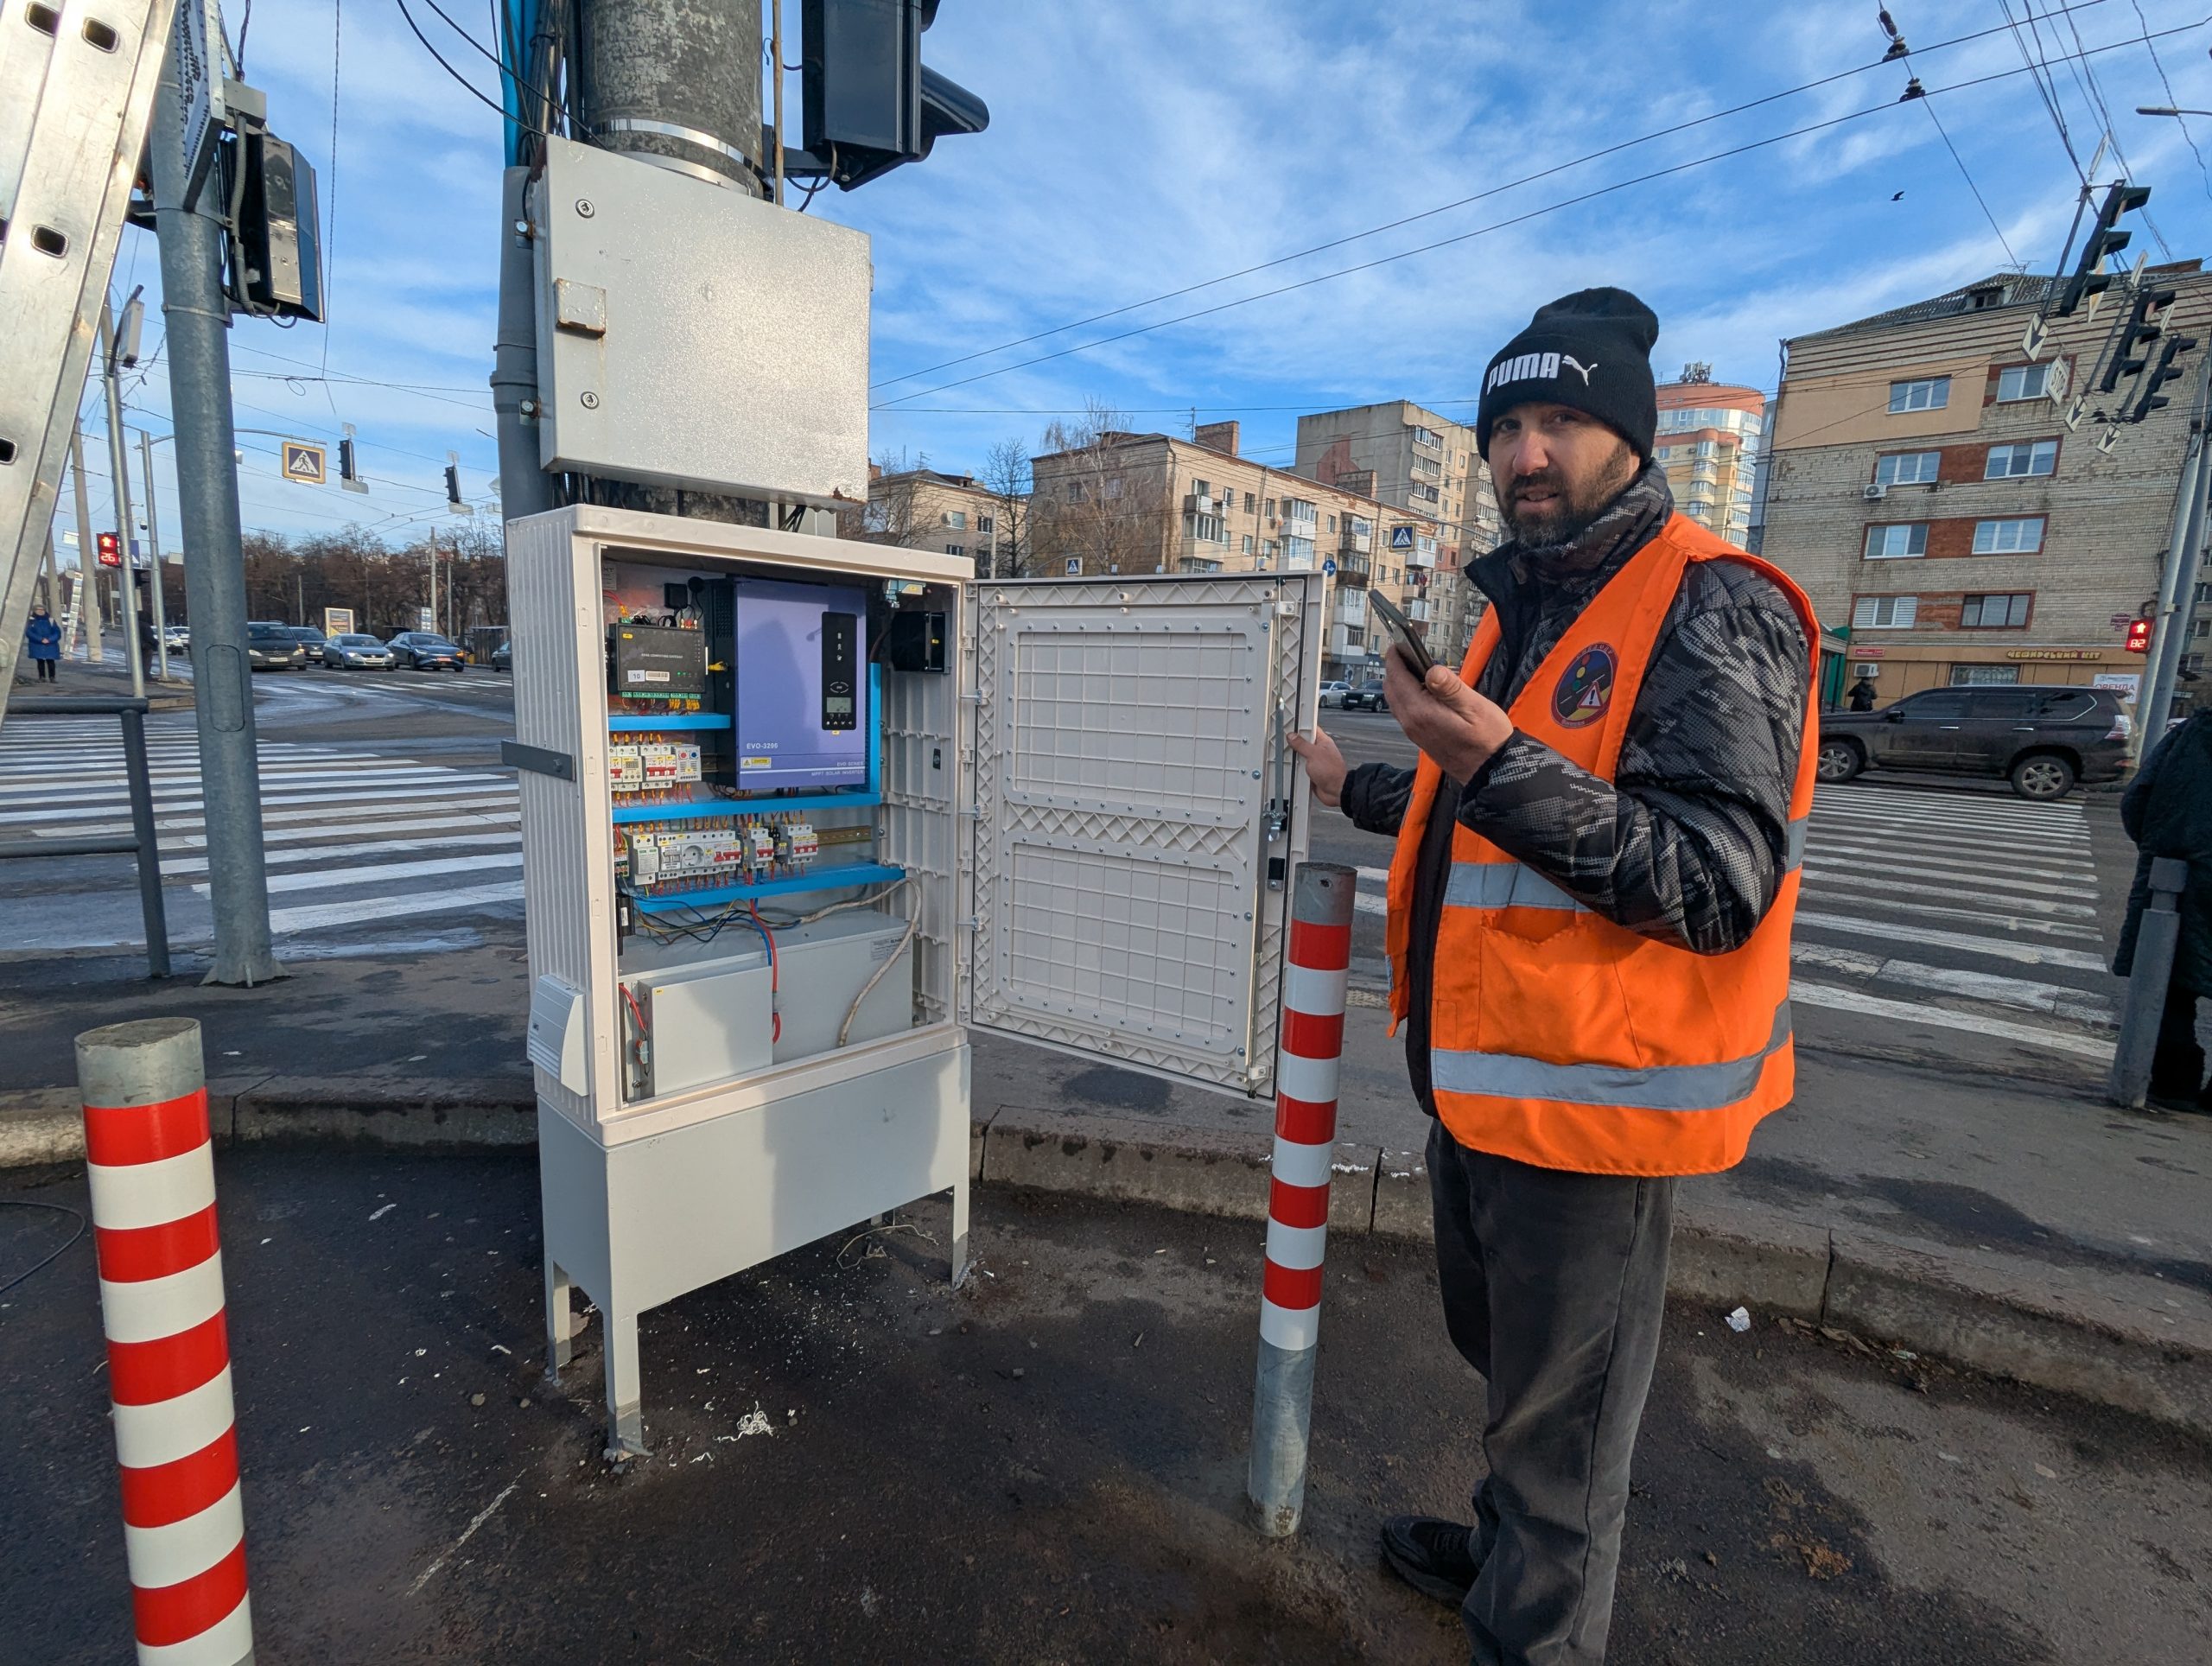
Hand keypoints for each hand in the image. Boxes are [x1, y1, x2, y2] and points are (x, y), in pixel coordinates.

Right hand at [1288, 726, 1348, 806]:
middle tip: (1285, 743)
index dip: (1300, 727)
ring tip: (1287, 756)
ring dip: (1294, 758)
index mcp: (1323, 742)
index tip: (1289, 727)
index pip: (1310, 729)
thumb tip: (1292, 736)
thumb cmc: (1332, 772)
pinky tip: (1290, 768)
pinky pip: (1299, 768)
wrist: (1336, 791)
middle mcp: (1318, 751)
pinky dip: (1294, 769)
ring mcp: (1314, 762)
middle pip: (1303, 743)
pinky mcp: (1311, 773)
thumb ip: (1302, 744)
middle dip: (1294, 744)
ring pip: (1300, 756)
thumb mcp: (1314, 754)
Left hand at [1384, 645, 1512, 781]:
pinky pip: (1404, 711)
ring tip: (1414, 666)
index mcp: (1421, 712)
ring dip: (1399, 682)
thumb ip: (1450, 688)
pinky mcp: (1419, 737)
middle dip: (1395, 668)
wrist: (1491, 771)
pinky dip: (1406, 695)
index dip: (1396, 657)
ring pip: (1395, 700)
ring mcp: (1413, 731)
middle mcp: (1411, 722)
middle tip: (1407, 651)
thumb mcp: (1475, 708)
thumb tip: (1431, 670)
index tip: (1399, 643)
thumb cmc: (1488, 739)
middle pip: (1391, 688)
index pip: (1398, 678)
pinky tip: (1422, 689)